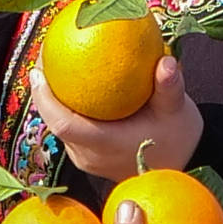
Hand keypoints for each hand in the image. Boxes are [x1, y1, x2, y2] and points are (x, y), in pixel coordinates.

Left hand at [29, 52, 200, 185]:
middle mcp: (89, 156)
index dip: (45, 98)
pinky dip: (67, 106)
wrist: (183, 165)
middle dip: (44, 91)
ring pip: (60, 126)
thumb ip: (169, 86)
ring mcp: (88, 159)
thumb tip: (166, 61)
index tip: (39, 71)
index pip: (62, 123)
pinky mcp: (90, 156)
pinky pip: (71, 128)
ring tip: (52, 66)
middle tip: (44, 58)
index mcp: (104, 144)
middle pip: (54, 122)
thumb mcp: (176, 110)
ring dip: (54, 99)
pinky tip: (71, 83)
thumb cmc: (178, 138)